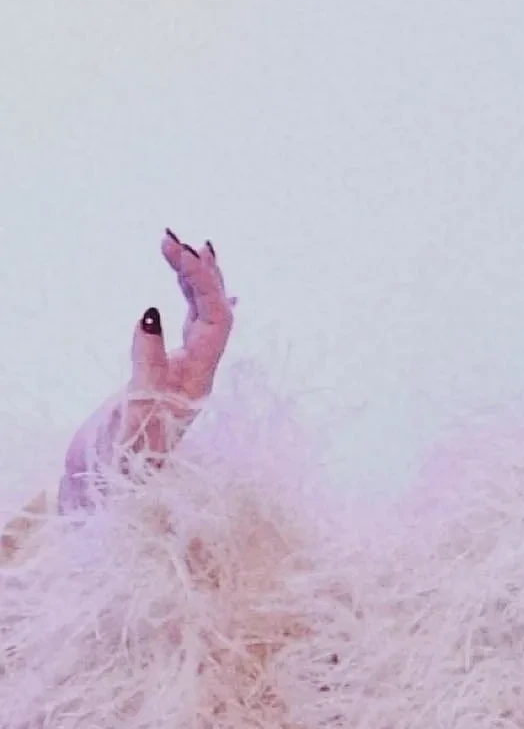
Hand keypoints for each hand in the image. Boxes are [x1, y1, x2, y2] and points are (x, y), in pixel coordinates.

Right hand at [58, 232, 235, 512]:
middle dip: (199, 272)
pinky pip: (183, 334)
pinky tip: (186, 294)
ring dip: (192, 283)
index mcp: (197, 380)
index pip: (216, 318)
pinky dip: (184, 305)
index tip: (180, 250)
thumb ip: (146, 364)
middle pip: (214, 313)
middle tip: (174, 237)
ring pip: (199, 320)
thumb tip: (152, 313)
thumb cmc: (120, 459)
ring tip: (177, 248)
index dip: (205, 282)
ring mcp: (179, 378)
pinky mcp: (159, 382)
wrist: (102, 491)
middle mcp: (196, 376)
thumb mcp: (134, 409)